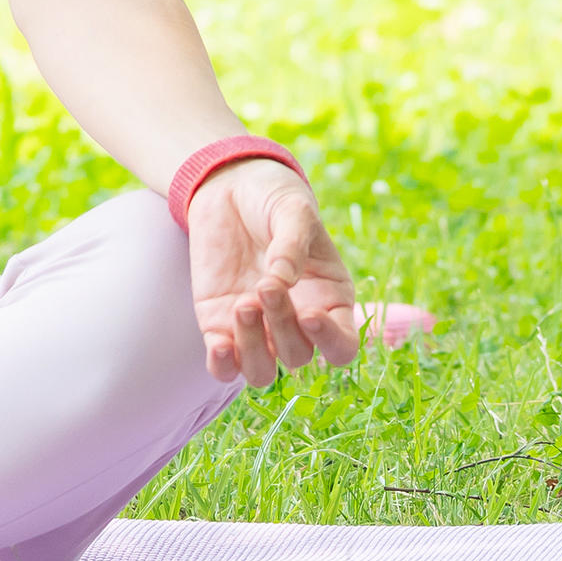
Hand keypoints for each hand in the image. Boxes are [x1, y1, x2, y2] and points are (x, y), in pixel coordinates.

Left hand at [185, 159, 366, 388]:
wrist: (231, 187)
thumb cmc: (275, 199)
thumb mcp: (293, 211)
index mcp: (329, 299)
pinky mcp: (219, 324)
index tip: (309, 316)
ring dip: (253, 350)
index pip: (342, 345)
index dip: (331, 342)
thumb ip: (292, 244)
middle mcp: (296, 322)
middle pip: (298, 355)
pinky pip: (223, 367)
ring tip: (243, 305)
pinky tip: (220, 343)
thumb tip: (282, 280)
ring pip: (262, 372)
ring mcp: (257, 327)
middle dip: (282, 326)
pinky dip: (222, 364)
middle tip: (266, 286)